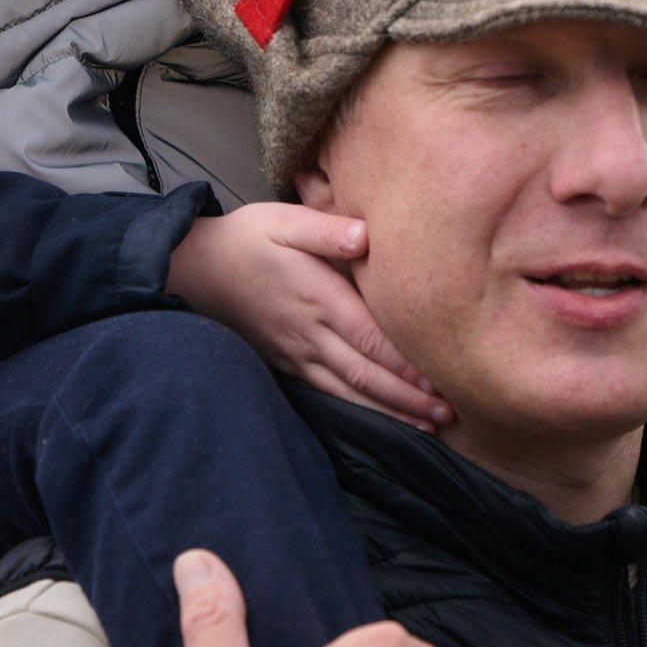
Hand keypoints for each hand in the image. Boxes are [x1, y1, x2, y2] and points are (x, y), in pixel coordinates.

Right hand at [170, 206, 450, 426]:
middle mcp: (311, 334)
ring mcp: (298, 354)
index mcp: (319, 299)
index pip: (371, 338)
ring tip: (427, 425)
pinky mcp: (288, 363)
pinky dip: (359, 410)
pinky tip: (381, 419)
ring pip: (350, 392)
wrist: (197, 270)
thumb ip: (326, 228)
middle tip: (449, 413)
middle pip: (367, 374)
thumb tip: (363, 236)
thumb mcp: (284, 221)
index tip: (440, 379)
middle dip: (408, 398)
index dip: (405, 363)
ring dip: (389, 412)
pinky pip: (329, 393)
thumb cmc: (247, 239)